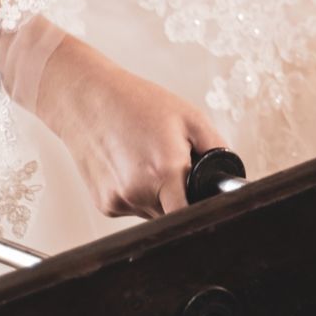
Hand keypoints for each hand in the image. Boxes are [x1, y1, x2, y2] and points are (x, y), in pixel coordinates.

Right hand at [35, 36, 224, 218]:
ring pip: (153, 212)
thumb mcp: (188, 117)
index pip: (190, 216)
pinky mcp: (104, 204)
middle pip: (173, 214)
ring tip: (146, 159)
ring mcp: (118, 201)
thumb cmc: (135, 103)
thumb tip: (230, 176)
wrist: (85, 100)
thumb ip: (216, 147)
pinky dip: (137, 193)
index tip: (205, 202)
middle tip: (173, 164)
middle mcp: (138, 193)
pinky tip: (129, 165)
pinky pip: (132, 207)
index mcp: (164, 172)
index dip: (201, 210)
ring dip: (158, 195)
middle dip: (181, 196)